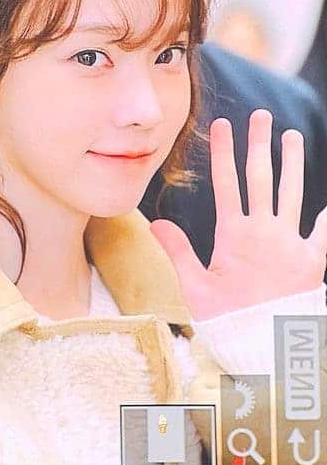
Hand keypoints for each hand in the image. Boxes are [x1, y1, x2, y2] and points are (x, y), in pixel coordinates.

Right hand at [151, 109, 326, 320]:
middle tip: (260, 116)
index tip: (222, 125)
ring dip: (291, 163)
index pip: (226, 182)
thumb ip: (178, 250)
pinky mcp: (312, 260)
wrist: (267, 348)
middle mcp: (263, 231)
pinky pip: (322, 232)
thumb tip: (154, 221)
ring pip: (291, 192)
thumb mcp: (195, 286)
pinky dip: (326, 216)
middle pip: (260, 177)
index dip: (223, 152)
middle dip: (258, 143)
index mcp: (233, 234)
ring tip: (292, 137)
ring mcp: (290, 242)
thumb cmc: (227, 320)